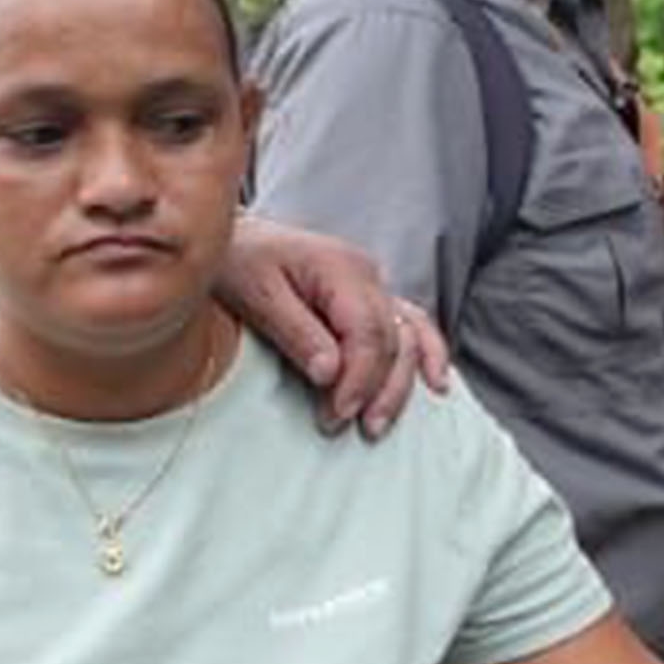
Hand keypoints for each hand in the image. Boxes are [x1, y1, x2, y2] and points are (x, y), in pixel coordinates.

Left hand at [208, 219, 447, 434]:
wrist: (227, 237)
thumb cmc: (238, 262)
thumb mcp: (255, 294)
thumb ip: (295, 332)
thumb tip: (330, 373)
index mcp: (340, 267)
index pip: (367, 331)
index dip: (359, 378)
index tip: (337, 415)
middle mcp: (366, 274)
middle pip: (393, 340)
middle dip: (375, 390)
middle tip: (344, 426)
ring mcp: (373, 284)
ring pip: (408, 337)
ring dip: (400, 384)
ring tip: (377, 425)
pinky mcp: (371, 298)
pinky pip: (412, 325)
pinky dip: (427, 354)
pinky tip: (436, 384)